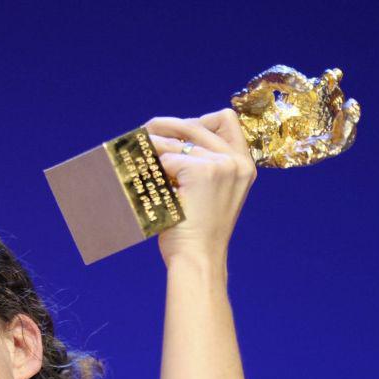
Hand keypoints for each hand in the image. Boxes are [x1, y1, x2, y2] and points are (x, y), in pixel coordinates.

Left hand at [145, 110, 256, 267]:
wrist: (197, 258)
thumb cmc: (196, 233)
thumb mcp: (211, 196)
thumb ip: (203, 167)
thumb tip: (169, 142)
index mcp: (243, 165)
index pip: (226, 120)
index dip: (198, 120)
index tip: (176, 132)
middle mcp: (237, 161)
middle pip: (197, 124)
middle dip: (166, 126)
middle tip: (144, 132)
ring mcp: (221, 164)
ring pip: (177, 142)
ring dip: (153, 146)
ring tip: (135, 154)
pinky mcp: (202, 171)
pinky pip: (168, 159)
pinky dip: (154, 170)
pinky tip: (149, 182)